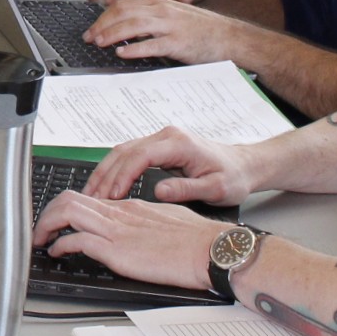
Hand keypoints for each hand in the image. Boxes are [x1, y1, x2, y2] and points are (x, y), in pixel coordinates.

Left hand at [33, 189, 226, 290]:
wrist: (212, 249)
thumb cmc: (198, 240)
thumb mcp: (166, 221)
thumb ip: (143, 222)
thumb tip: (131, 230)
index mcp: (130, 206)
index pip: (88, 198)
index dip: (66, 208)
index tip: (57, 220)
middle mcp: (119, 213)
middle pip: (69, 199)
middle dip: (47, 213)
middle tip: (39, 229)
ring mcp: (117, 230)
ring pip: (67, 213)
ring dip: (46, 226)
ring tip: (39, 239)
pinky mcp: (118, 250)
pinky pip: (77, 240)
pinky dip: (61, 245)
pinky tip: (57, 253)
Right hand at [84, 127, 257, 209]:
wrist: (245, 166)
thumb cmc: (234, 177)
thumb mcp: (216, 188)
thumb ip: (187, 189)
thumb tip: (159, 191)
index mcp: (178, 143)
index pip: (140, 156)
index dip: (123, 176)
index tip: (112, 196)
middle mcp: (165, 137)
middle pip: (124, 151)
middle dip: (105, 175)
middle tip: (91, 198)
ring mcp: (160, 140)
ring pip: (122, 152)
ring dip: (105, 172)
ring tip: (92, 194)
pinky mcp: (158, 148)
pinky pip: (129, 156)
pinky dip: (114, 170)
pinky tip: (106, 186)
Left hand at [85, 0, 241, 64]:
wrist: (230, 37)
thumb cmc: (201, 29)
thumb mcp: (172, 16)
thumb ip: (150, 19)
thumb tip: (124, 28)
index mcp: (158, 2)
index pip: (123, 4)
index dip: (103, 16)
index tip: (91, 29)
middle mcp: (162, 10)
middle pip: (123, 12)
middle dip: (101, 25)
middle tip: (88, 37)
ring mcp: (170, 26)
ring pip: (133, 26)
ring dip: (112, 34)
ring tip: (99, 43)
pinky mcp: (178, 43)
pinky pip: (152, 45)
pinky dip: (134, 48)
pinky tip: (122, 52)